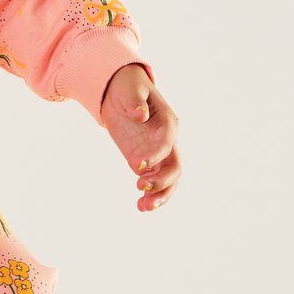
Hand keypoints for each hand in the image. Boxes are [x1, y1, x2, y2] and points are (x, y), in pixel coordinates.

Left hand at [100, 65, 180, 211]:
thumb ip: (136, 102)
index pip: (167, 142)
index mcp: (167, 122)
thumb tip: (140, 116)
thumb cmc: (128, 86)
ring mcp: (157, 153)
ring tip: (143, 207)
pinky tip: (140, 206)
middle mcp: (167, 140)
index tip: (137, 166)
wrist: (119, 90)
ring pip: (167, 179)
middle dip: (162, 181)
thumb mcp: (130, 89)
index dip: (155, 155)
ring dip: (159, 195)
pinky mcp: (144, 159)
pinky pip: (152, 180)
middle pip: (174, 167)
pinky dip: (149, 194)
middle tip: (141, 188)